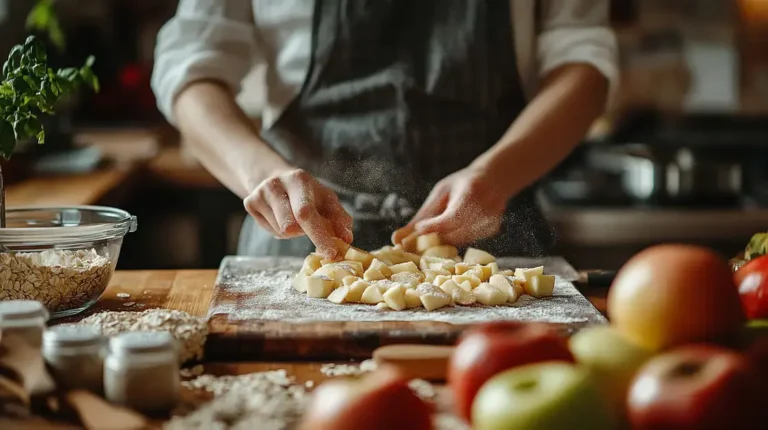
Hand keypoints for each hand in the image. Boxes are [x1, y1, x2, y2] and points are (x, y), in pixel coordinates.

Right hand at [244, 168, 352, 258]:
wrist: (276, 177)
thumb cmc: (307, 194)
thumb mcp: (326, 200)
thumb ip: (339, 218)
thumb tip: (347, 239)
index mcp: (299, 179)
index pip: (306, 213)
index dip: (319, 235)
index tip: (331, 254)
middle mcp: (276, 184)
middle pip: (290, 226)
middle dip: (307, 236)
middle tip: (320, 240)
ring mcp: (260, 193)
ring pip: (281, 231)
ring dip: (294, 233)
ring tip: (296, 218)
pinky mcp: (249, 202)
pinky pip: (270, 231)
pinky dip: (280, 230)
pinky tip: (281, 217)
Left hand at [392, 166, 509, 246]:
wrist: (494, 179)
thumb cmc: (461, 184)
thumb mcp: (440, 194)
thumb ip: (420, 218)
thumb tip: (395, 240)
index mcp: (471, 191)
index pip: (452, 217)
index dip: (434, 227)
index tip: (419, 229)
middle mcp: (485, 207)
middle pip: (454, 233)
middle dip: (433, 238)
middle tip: (419, 237)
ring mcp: (491, 219)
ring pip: (459, 240)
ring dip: (443, 240)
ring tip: (434, 231)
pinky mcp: (492, 230)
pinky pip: (467, 241)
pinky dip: (455, 238)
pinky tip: (452, 228)